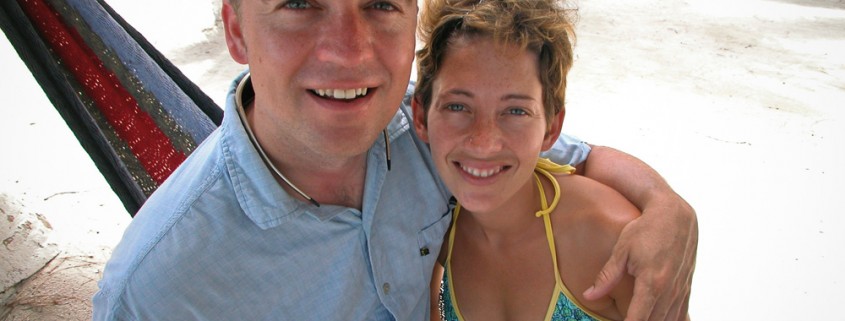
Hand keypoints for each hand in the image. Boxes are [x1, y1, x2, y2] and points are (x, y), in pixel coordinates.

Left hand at [583, 194, 697, 320]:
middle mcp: (670, 290)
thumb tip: (589, 296)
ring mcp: (681, 290)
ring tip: (637, 318)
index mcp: (652, 283)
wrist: (675, 215)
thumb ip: (607, 277)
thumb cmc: (645, 229)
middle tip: (623, 320)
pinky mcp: (686, 288)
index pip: (638, 320)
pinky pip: (681, 314)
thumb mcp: (622, 250)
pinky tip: (656, 319)